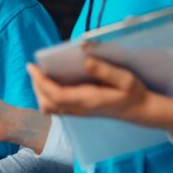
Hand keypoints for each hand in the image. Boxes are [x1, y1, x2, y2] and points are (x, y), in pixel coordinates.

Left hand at [27, 58, 151, 119]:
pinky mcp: (78, 111)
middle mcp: (79, 108)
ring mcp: (77, 112)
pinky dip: (47, 95)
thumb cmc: (133, 93)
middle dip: (36, 85)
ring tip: (40, 74)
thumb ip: (106, 70)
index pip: (56, 94)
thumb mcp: (125, 79)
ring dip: (40, 91)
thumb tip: (85, 60)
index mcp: (87, 100)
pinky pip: (55, 107)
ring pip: (49, 107)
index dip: (41, 81)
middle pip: (47, 102)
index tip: (31, 66)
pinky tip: (51, 82)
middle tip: (34, 68)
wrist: (140, 110)